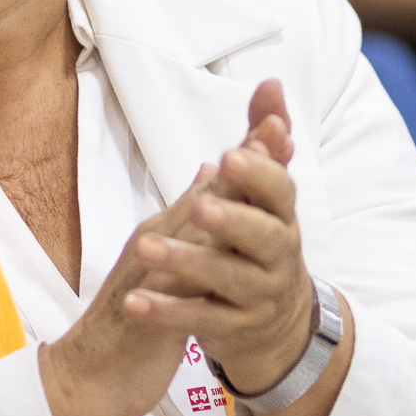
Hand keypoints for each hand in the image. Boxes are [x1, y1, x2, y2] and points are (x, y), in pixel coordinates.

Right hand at [39, 83, 302, 415]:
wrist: (87, 376)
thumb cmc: (128, 321)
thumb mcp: (159, 263)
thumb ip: (184, 220)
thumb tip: (207, 175)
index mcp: (164, 231)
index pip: (212, 185)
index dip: (245, 153)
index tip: (277, 118)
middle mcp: (156, 241)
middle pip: (207, 193)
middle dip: (243, 159)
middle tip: (277, 123)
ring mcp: (150, 272)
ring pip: (192, 226)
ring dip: (227, 194)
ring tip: (259, 166)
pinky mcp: (149, 307)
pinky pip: (177, 279)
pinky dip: (203, 253)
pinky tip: (228, 246)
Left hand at [129, 80, 315, 396]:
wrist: (273, 323)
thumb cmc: (257, 240)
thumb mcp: (258, 195)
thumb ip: (260, 142)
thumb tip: (271, 84)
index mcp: (281, 216)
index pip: (279, 191)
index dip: (259, 174)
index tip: (231, 155)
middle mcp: (279, 255)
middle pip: (261, 236)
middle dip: (231, 219)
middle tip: (198, 205)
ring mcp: (259, 295)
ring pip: (226, 279)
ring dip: (186, 262)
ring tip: (145, 248)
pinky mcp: (235, 330)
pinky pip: (201, 319)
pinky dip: (167, 312)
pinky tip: (134, 303)